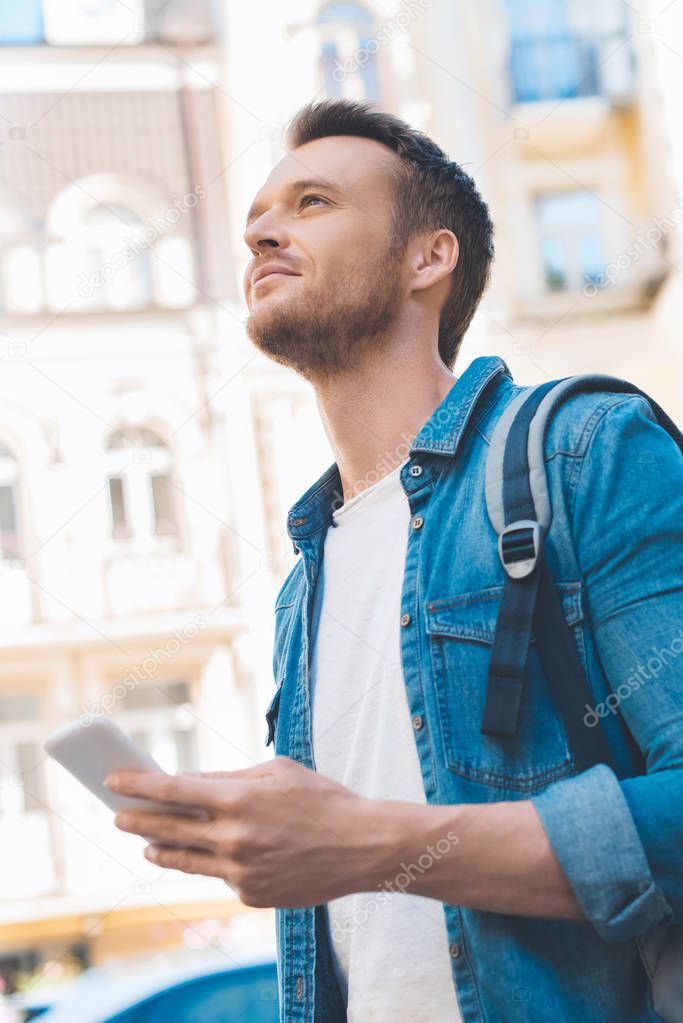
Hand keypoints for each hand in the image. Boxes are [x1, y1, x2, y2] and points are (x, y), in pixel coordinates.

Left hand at [106, 756, 399, 907]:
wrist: (361, 847)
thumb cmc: (321, 800)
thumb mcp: (276, 772)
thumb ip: (231, 778)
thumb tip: (192, 782)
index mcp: (238, 800)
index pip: (172, 791)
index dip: (138, 785)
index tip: (113, 781)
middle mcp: (233, 838)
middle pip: (168, 829)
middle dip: (137, 820)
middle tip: (116, 815)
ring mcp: (240, 872)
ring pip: (186, 861)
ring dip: (161, 849)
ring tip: (147, 843)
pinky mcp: (251, 895)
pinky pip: (222, 876)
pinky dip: (216, 863)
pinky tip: (215, 855)